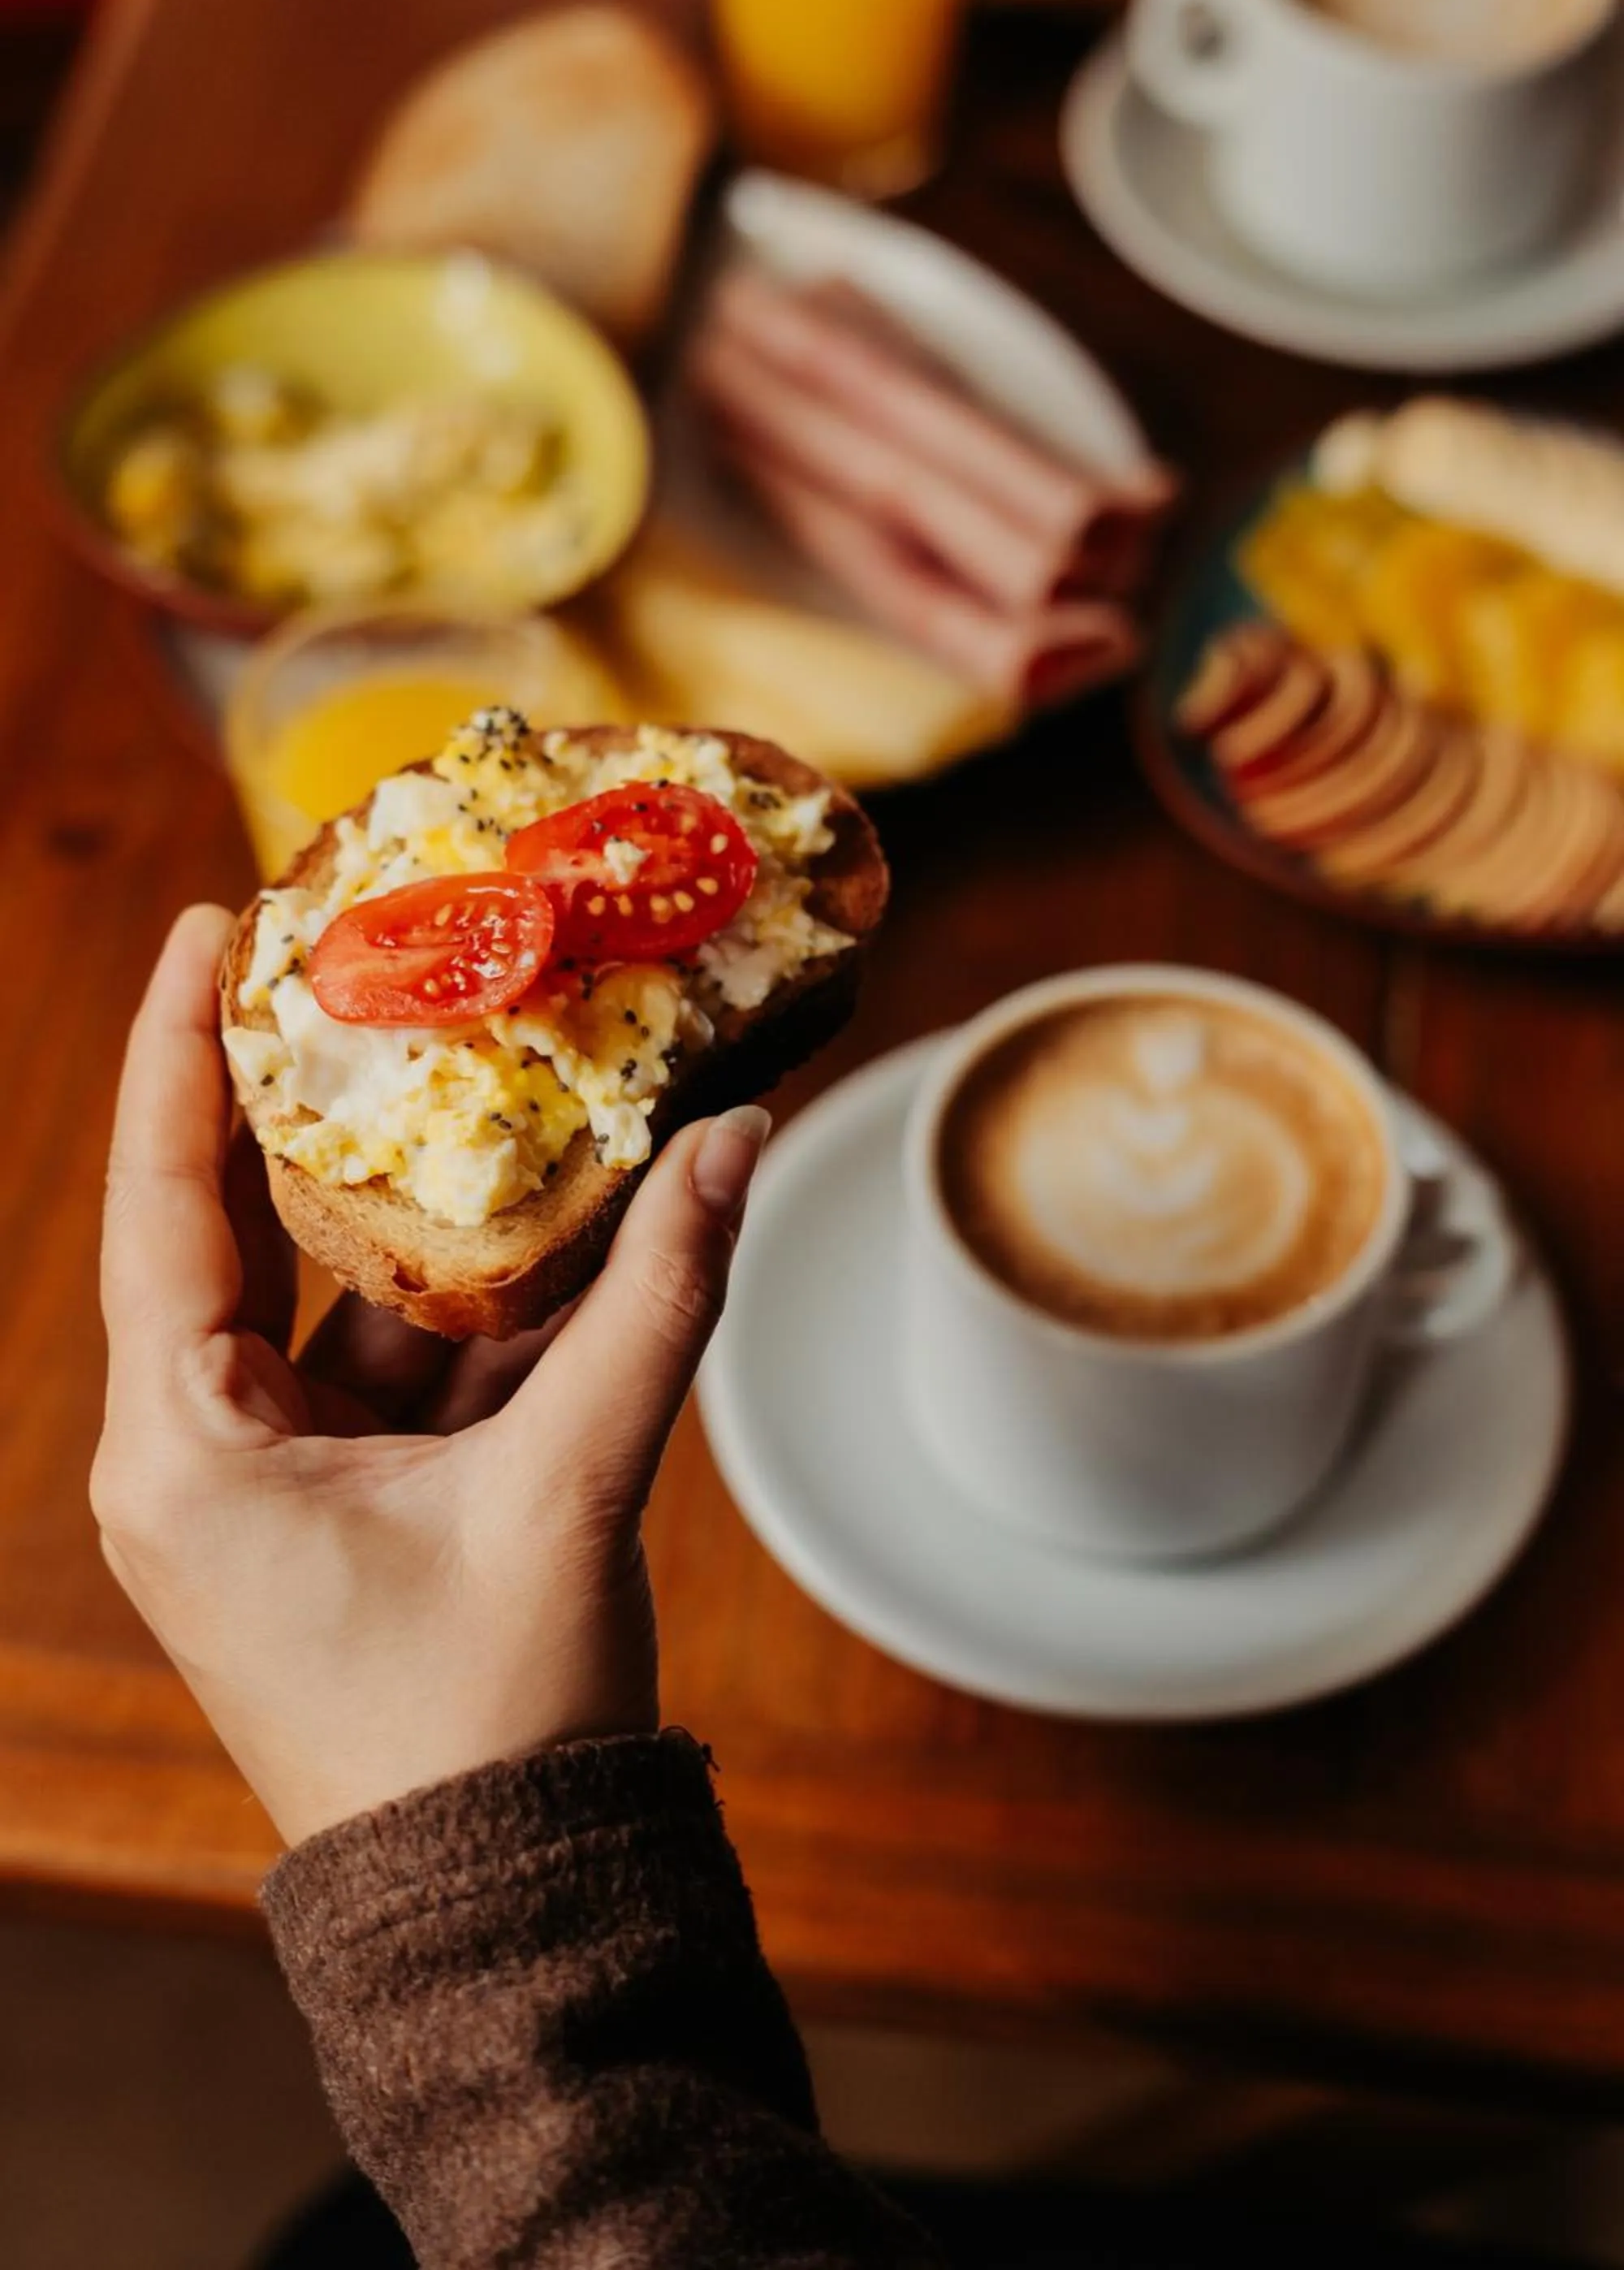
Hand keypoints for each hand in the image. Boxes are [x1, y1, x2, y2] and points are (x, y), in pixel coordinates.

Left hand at [94, 906, 768, 1848]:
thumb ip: (657, 1307)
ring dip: (425, 1213)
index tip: (205, 926)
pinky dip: (474, 1315)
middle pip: (242, 1230)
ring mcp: (272, 1487)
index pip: (161, 1203)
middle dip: (301, 1103)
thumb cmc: (484, 1725)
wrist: (499, 1903)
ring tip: (486, 1078)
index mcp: (185, 1448)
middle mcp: (201, 1455)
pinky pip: (399, 1378)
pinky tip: (558, 1224)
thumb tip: (734, 1142)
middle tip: (345, 965)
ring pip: (343, 1303)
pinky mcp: (342, 1515)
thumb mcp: (568, 1492)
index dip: (175, 1053)